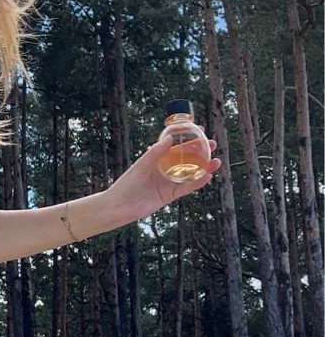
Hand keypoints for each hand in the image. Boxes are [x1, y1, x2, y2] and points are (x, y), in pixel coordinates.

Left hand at [105, 134, 220, 226]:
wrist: (120, 207)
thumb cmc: (126, 184)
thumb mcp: (140, 165)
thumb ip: (155, 152)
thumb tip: (170, 138)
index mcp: (157, 159)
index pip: (176, 145)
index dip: (188, 138)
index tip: (199, 129)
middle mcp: (165, 169)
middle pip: (186, 158)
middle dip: (201, 151)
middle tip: (213, 144)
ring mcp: (168, 182)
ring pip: (190, 173)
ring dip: (204, 167)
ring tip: (216, 161)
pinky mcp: (170, 195)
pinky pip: (187, 188)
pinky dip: (197, 183)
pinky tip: (208, 176)